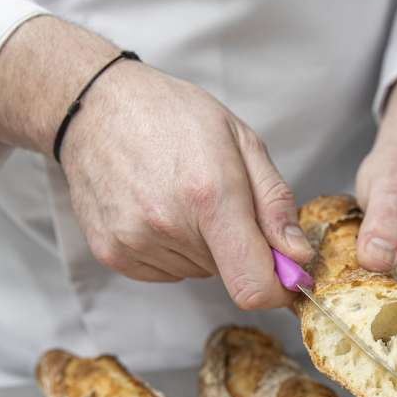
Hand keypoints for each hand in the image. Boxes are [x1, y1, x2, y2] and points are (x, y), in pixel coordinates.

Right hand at [0, 17, 312, 308]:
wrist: (97, 108)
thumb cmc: (175, 116)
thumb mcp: (242, 142)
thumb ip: (276, 205)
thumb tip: (299, 258)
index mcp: (210, 194)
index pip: (253, 285)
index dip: (277, 289)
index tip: (285, 273)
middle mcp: (168, 225)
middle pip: (228, 274)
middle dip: (237, 247)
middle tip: (216, 201)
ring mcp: (134, 242)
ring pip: (198, 272)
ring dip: (202, 247)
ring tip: (180, 198)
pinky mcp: (112, 253)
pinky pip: (166, 272)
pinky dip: (172, 250)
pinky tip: (157, 210)